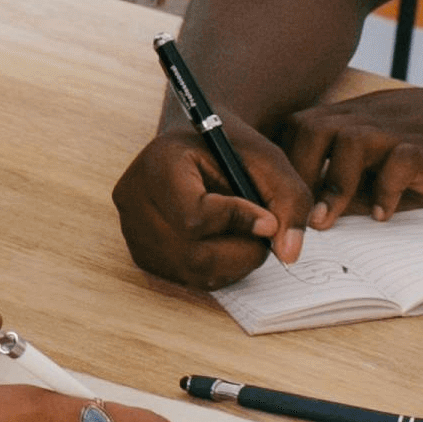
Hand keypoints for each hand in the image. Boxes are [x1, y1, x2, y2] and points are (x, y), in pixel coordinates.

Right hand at [111, 113, 314, 290]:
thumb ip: (289, 199)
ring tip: (248, 236)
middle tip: (266, 235)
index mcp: (158, 162)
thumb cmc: (233, 148)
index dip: (238, 223)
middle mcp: (134, 197)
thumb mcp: (268, 160)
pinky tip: (228, 243)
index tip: (268, 219)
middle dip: (242, 251)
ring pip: (192, 270)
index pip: (194, 216)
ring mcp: (133, 229)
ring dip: (234, 263)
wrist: (200, 144)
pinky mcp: (142, 252)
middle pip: (192, 253)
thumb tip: (288, 253)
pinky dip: (218, 269)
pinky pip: (186, 277)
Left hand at [292, 84, 422, 224]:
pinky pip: (400, 162)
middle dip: (296, 174)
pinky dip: (387, 190)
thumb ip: (356, 169)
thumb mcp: (390, 146)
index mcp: (357, 115)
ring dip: (332, 184)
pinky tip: (385, 215)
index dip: (282, 161)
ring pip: (349, 140)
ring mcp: (402, 130)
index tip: (276, 199)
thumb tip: (312, 210)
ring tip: (326, 222)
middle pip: (312, 128)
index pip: (299, 126)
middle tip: (293, 217)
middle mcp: (373, 117)